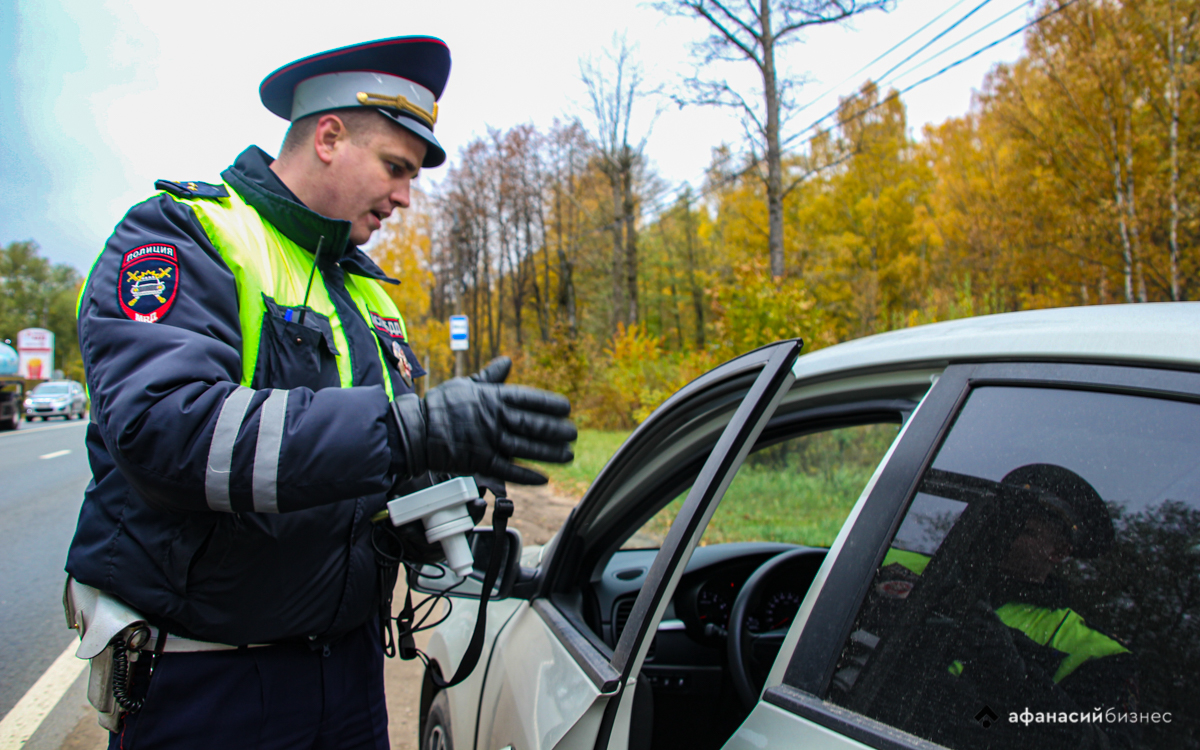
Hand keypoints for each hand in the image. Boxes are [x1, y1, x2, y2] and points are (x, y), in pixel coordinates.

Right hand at [391, 357, 575, 484]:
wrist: (417, 430)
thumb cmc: (441, 405)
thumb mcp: (466, 384)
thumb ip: (490, 376)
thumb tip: (507, 361)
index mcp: (492, 398)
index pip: (528, 399)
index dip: (549, 404)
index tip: (566, 408)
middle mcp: (494, 419)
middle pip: (532, 425)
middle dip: (556, 430)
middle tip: (573, 433)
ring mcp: (488, 441)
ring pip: (525, 448)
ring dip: (549, 453)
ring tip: (567, 456)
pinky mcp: (480, 462)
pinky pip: (508, 470)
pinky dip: (526, 475)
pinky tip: (542, 478)